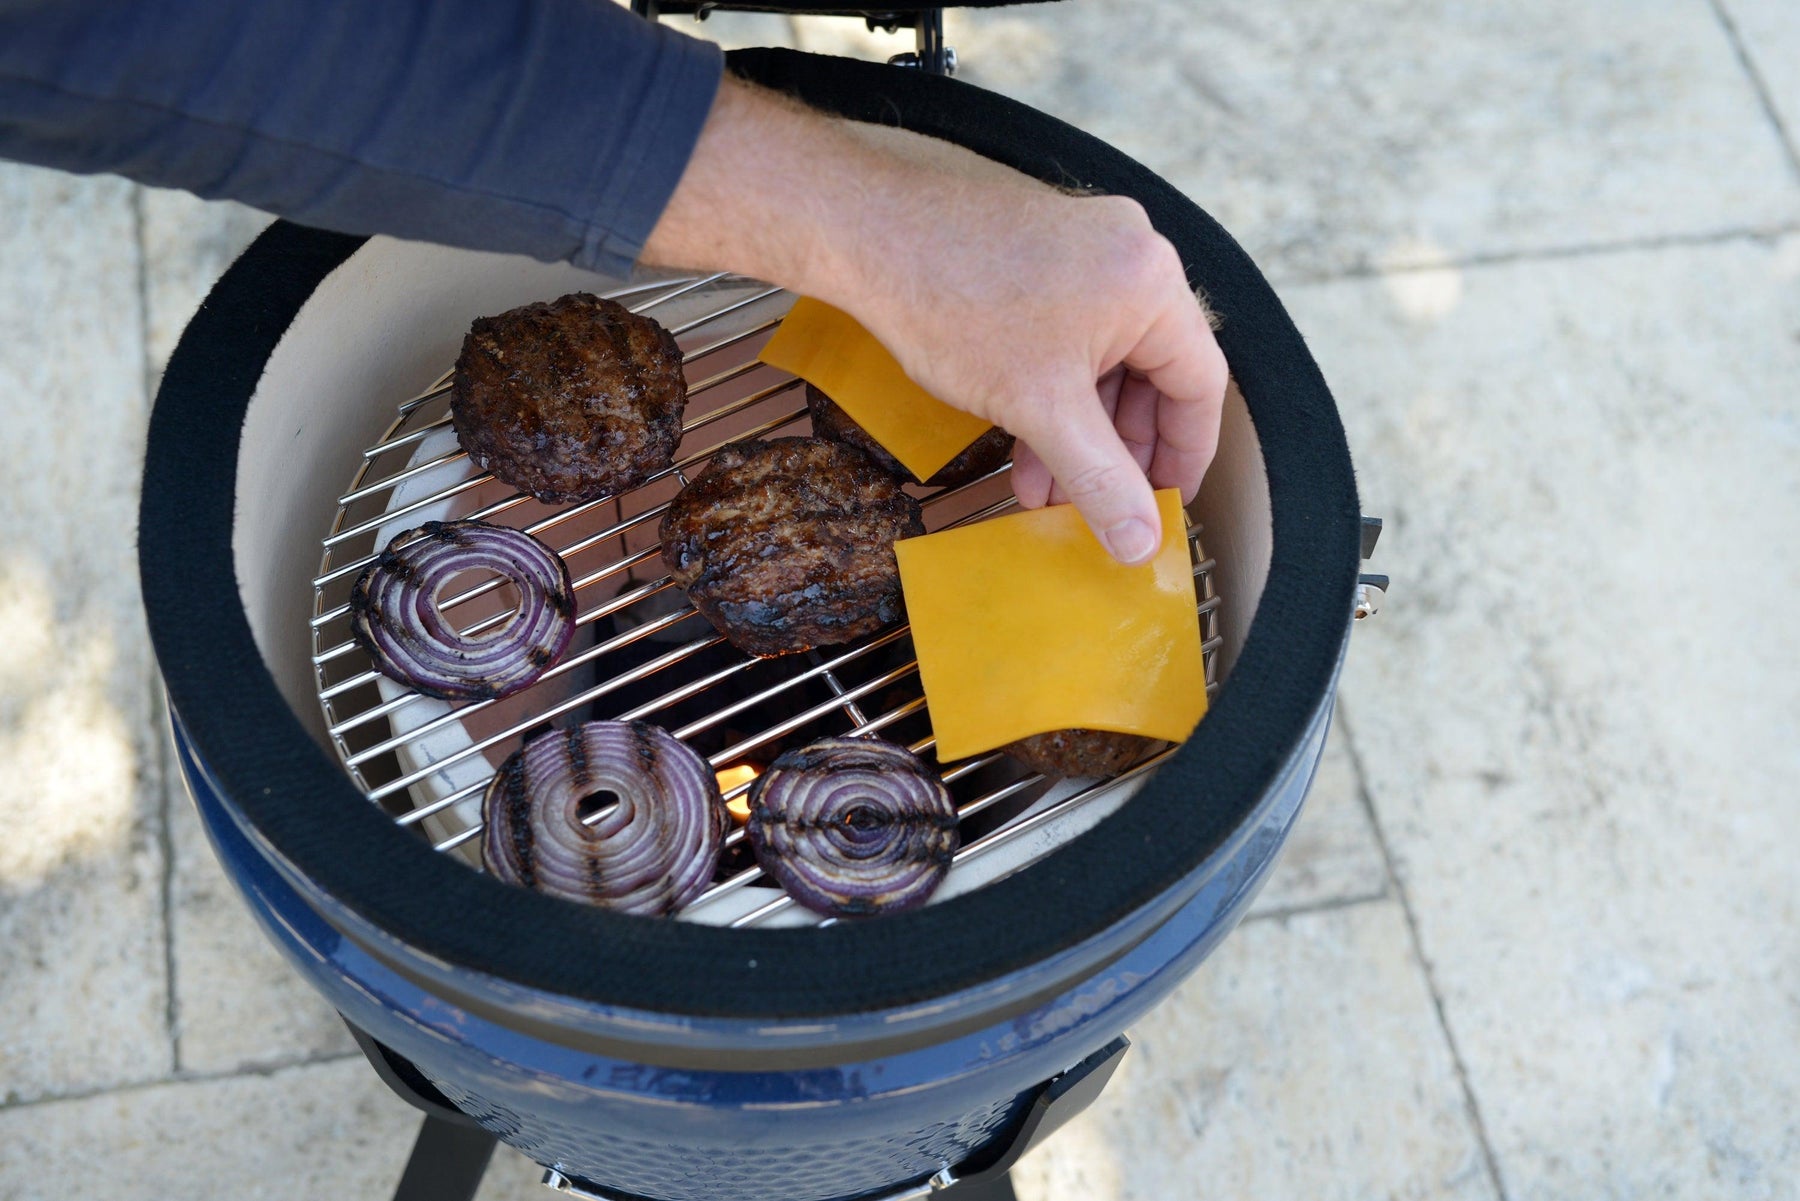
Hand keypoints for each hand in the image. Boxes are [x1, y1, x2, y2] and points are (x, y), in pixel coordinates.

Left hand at [643, 79, 1226, 563]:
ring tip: (1041, 489)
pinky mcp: (1043, 249)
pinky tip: (1020, 439)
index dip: (1186, 454)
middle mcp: (1132, 253)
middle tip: (1100, 506)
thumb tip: (1141, 543)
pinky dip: (1054, 389)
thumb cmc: (953, 304)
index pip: (1200, 384)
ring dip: (1079, 429)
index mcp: (1152, 283)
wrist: (867, 234)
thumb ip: (1100, 480)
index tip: (1168, 505)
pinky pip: (1072, 332)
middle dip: (1119, 450)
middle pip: (1154, 372)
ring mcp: (1086, 246)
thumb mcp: (1039, 409)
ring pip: (1105, 358)